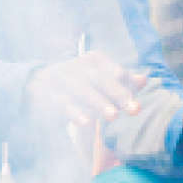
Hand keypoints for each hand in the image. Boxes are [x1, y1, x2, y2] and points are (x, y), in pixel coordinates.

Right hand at [28, 51, 144, 125]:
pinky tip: (86, 123)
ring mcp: (61, 78)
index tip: (138, 98)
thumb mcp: (100, 79)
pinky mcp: (47, 93)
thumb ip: (122, 81)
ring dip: (98, 103)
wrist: (38, 83)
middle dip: (118, 94)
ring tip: (113, 116)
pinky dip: (74, 112)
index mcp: (94, 60)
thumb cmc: (79, 83)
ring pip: (82, 90)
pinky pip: (62, 102)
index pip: (114, 71)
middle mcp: (78, 65)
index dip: (126, 83)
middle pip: (100, 79)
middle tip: (134, 109)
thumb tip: (144, 79)